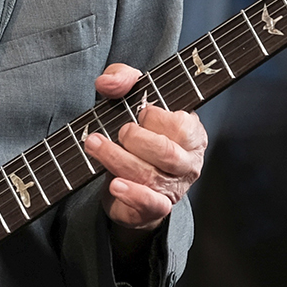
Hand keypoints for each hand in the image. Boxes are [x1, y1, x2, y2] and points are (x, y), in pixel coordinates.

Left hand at [84, 63, 206, 231]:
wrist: (127, 181)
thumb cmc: (136, 132)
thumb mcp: (131, 98)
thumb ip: (123, 78)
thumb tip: (107, 83)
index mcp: (191, 134)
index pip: (182, 125)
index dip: (157, 118)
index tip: (139, 113)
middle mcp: (188, 162)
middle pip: (167, 152)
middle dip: (136, 139)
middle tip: (119, 132)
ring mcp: (174, 188)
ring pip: (151, 176)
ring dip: (118, 159)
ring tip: (95, 145)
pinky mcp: (157, 208)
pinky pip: (151, 204)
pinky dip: (132, 194)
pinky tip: (115, 185)